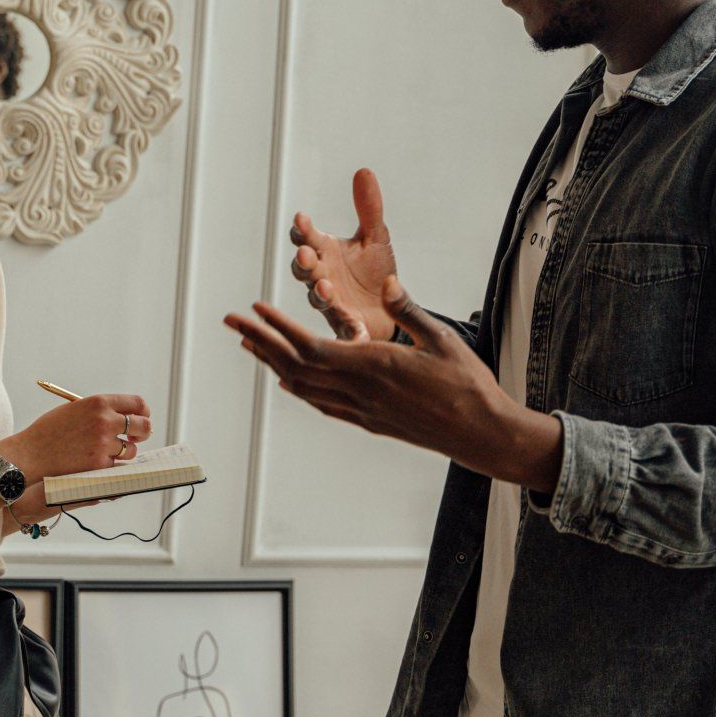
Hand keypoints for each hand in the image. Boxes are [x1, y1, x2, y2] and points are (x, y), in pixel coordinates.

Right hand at [0, 394, 151, 524]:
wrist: (30, 453)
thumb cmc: (49, 431)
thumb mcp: (74, 409)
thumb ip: (99, 410)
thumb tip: (126, 416)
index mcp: (98, 402)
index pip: (137, 403)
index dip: (143, 412)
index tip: (142, 418)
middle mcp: (104, 421)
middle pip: (143, 425)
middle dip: (143, 432)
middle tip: (137, 437)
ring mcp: (103, 443)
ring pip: (131, 450)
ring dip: (125, 452)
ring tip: (110, 451)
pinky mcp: (99, 464)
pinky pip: (117, 466)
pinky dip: (111, 466)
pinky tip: (98, 463)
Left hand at [224, 278, 563, 490]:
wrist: (482, 434)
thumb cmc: (468, 384)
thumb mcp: (442, 339)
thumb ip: (409, 310)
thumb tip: (386, 281)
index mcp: (374, 365)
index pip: (310, 347)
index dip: (277, 329)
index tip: (254, 310)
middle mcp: (360, 391)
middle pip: (295, 367)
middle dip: (260, 343)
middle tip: (233, 323)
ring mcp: (362, 411)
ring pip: (304, 388)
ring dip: (273, 365)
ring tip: (251, 346)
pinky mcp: (370, 423)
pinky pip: (323, 406)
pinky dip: (299, 390)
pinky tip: (289, 382)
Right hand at [289, 169, 400, 340]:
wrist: (392, 308)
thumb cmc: (375, 273)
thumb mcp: (376, 238)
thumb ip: (368, 208)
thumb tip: (364, 171)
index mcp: (326, 253)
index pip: (307, 238)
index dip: (302, 230)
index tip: (303, 218)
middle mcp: (323, 277)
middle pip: (305, 269)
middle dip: (304, 263)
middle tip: (306, 254)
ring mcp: (333, 303)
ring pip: (319, 299)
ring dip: (320, 294)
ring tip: (326, 288)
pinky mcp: (348, 326)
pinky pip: (346, 330)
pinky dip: (351, 333)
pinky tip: (358, 333)